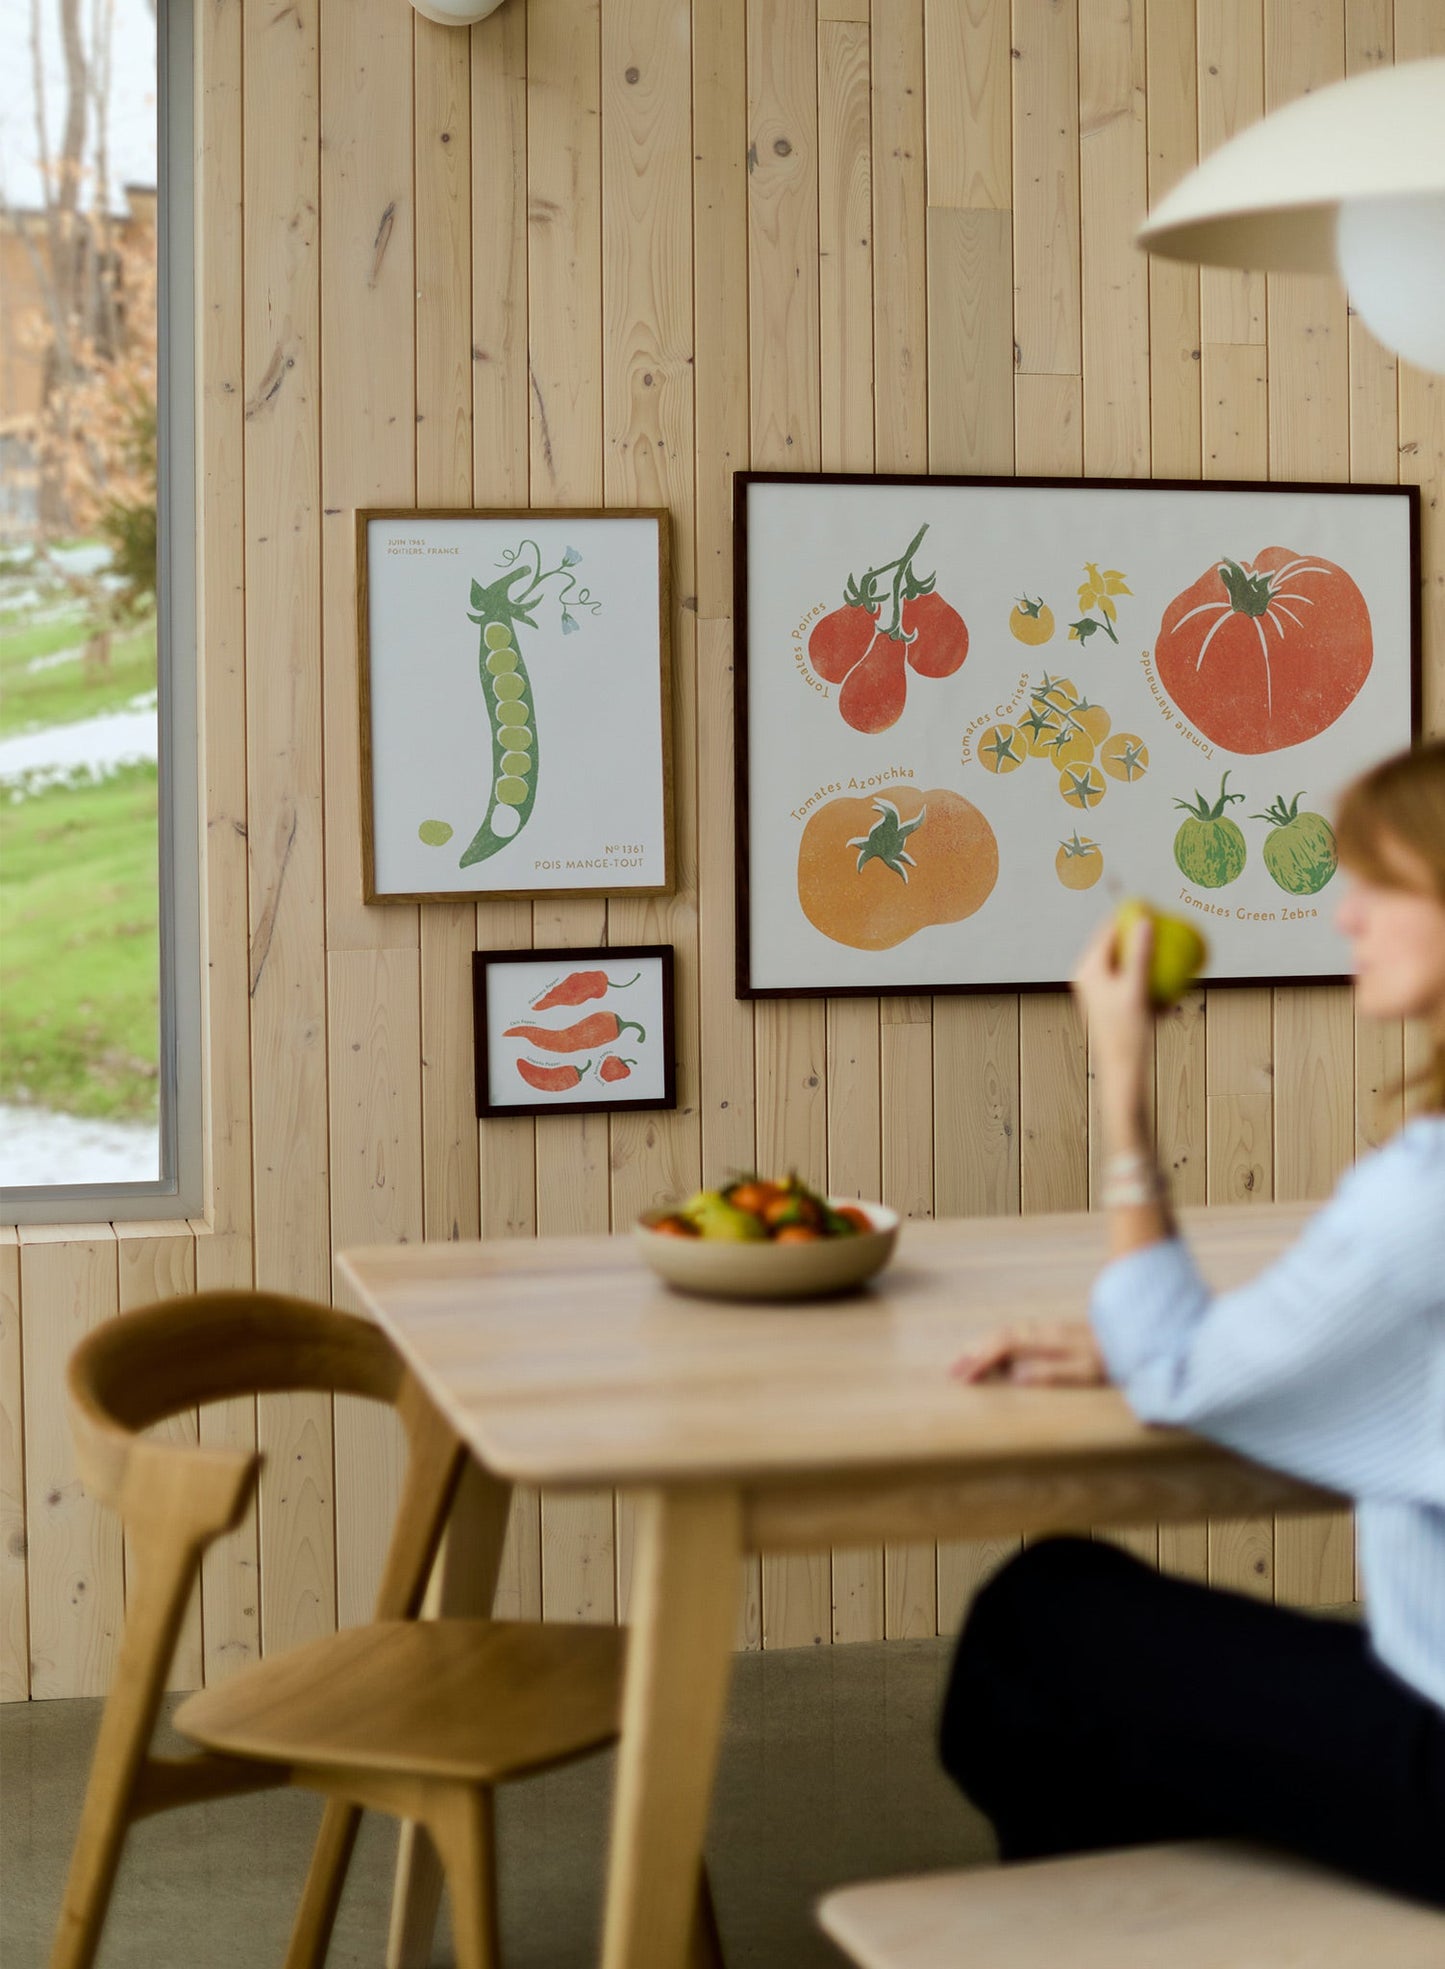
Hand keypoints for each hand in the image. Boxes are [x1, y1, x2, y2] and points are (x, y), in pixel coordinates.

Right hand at [951, 1319, 1108, 1387]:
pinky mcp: (1058, 1333)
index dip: (981, 1360)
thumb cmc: (1117, 1359)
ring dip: (984, 1346)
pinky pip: (1019, 1335)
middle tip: (953, 1371)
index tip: (963, 1378)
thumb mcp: (1088, 1372)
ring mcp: (1051, 1330)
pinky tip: (997, 1354)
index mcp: (1050, 1340)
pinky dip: (1000, 1344)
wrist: (1143, 1336)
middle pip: (1001, 1336)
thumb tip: (1015, 1376)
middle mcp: (1046, 1331)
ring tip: (966, 1361)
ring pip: (1008, 1333)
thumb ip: (1052, 1373)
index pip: (1004, 1346)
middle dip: (974, 1352)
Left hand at [1071, 914, 1152, 1130]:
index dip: (1132, 913)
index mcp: (1088, 968)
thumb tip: (1146, 922)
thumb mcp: (1137, 990)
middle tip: (1169, 924)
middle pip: (1120, 945)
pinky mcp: (1111, 1004)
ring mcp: (1099, 990)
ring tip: (1173, 950)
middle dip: (1144, 936)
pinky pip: (1134, 984)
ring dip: (1150, 960)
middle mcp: (1089, 976)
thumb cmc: (1127, 1032)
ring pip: (1128, 965)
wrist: (1121, 1070)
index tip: (1157, 906)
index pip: (1109, 929)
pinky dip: (1151, 982)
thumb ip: (1141, 954)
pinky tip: (1173, 983)